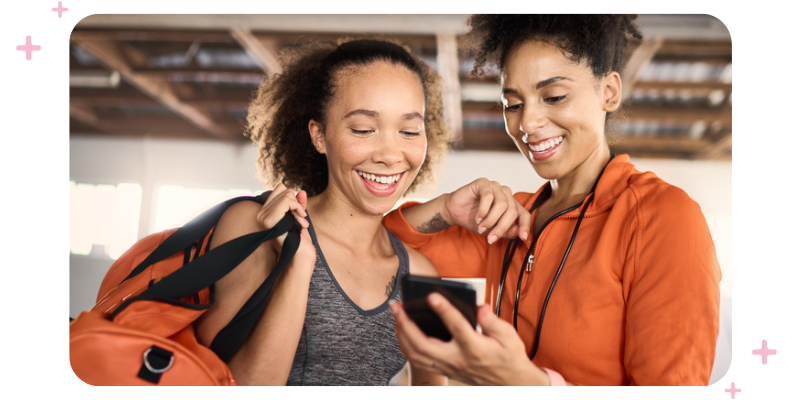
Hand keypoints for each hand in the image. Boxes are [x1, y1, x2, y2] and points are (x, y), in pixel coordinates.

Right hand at [255, 184, 314, 265]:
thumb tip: (302, 192)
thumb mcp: (299, 217)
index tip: (299, 212)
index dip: (293, 197)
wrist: (301, 255)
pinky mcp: (269, 219)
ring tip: (301, 222)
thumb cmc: (300, 240)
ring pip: (286, 195)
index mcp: (266, 212)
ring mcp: (263, 217)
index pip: (280, 189)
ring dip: (298, 208)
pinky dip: (298, 209)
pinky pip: (286, 201)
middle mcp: (261, 214)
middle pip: (284, 189)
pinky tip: (301, 222)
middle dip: (296, 203)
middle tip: (301, 219)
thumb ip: (299, 204)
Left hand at [390, 293, 547, 385]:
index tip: (432, 295)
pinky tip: (401, 330)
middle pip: (424, 344)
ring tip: (396, 313)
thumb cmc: (508, 356)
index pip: (457, 327)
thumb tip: (479, 307)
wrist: (509, 382)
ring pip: (416, 354)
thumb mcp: (508, 335)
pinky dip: (405, 344)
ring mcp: (448, 366)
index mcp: (475, 348)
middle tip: (396, 305)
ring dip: (401, 333)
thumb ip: (491, 320)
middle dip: (406, 324)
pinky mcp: (443, 369)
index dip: (444, 310)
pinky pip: (417, 360)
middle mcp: (458, 359)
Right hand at [443, 178, 530, 243]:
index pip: (523, 214)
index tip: (523, 238)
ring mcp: (495, 186)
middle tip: (491, 237)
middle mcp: (505, 193)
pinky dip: (483, 210)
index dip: (525, 226)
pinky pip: (488, 196)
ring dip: (491, 219)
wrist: (454, 211)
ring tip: (481, 227)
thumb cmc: (473, 219)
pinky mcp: (483, 183)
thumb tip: (519, 233)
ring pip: (502, 204)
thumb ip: (506, 231)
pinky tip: (477, 217)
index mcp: (510, 204)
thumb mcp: (492, 229)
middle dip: (501, 227)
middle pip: (512, 211)